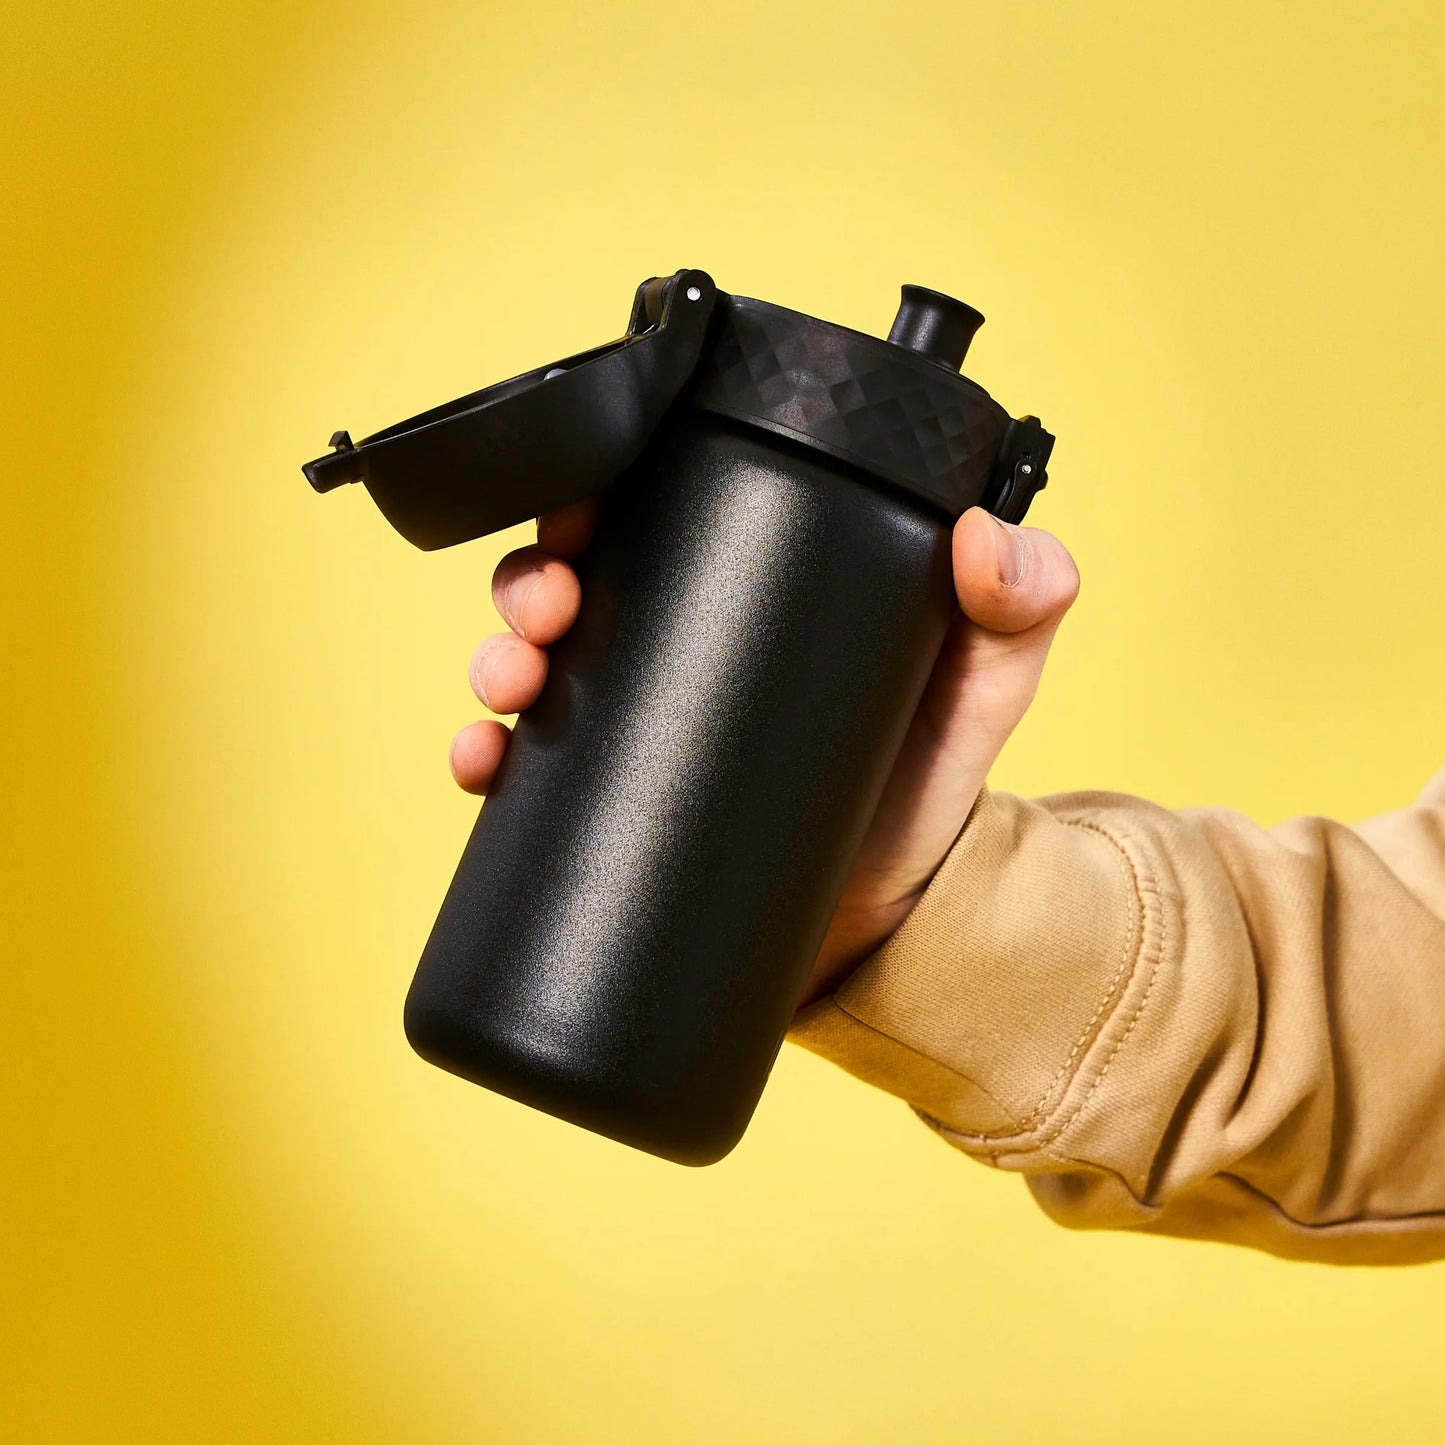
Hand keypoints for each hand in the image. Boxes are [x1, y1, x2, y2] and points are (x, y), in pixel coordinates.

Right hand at [450, 497, 1079, 1005]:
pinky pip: (526, 783)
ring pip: (532, 674)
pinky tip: (480, 765)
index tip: (584, 503)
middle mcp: (673, 658)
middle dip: (532, 580)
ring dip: (494, 660)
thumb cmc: (933, 789)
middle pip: (571, 590)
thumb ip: (1024, 599)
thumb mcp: (985, 683)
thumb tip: (983, 540)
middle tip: (549, 605)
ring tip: (513, 682)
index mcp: (742, 599)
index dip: (596, 497)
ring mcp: (635, 740)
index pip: (650, 523)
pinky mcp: (613, 820)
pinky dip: (485, 764)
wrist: (898, 928)